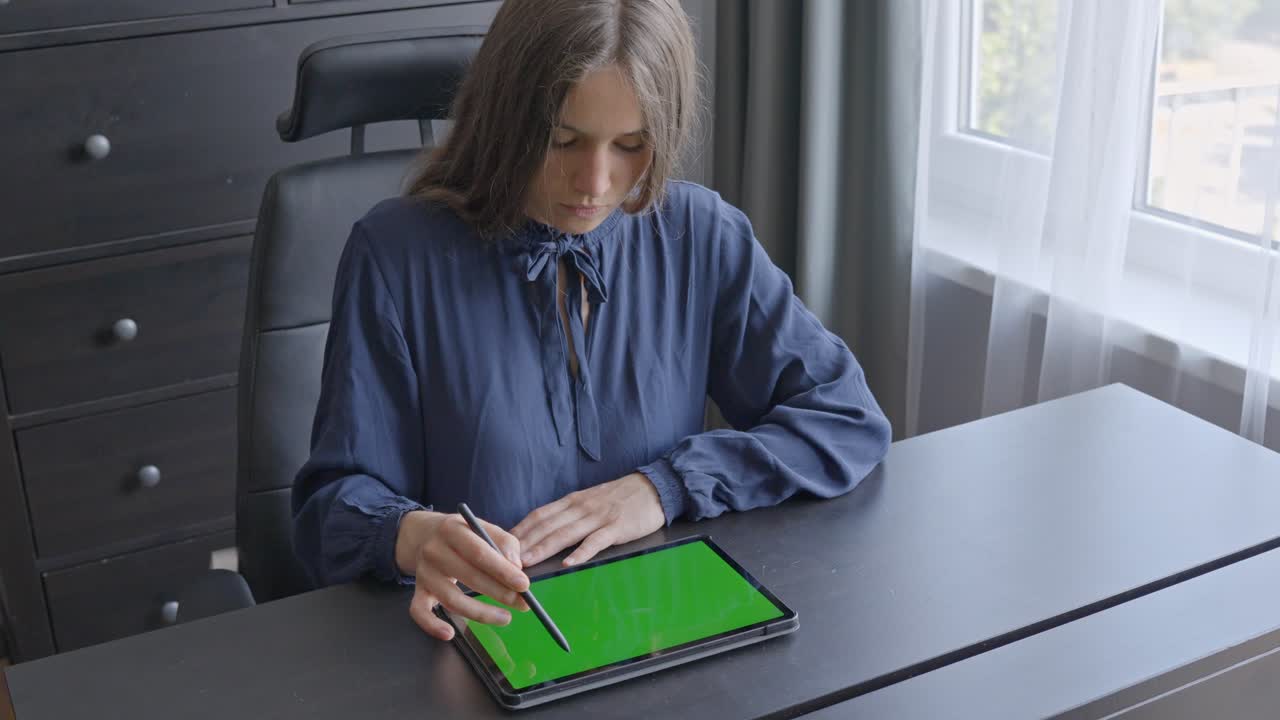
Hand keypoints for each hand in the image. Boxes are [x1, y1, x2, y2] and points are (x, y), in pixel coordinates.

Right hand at [395, 510, 530, 641]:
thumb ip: (503, 542)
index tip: (524, 585)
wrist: (425, 534)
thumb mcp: (482, 527)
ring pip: (451, 599)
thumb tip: (517, 568)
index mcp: (452, 530)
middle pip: (469, 577)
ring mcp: (424, 572)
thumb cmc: (463, 534)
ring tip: (505, 618)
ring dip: (481, 613)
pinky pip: (419, 612)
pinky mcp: (418, 590)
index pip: (480, 553)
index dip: (503, 571)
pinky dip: (432, 625)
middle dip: (500, 593)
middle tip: (522, 603)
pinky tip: (449, 634)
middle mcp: (434, 550)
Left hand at [511, 472, 664, 567]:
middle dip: (523, 543)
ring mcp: (598, 517)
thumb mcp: (589, 501)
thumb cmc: (619, 498)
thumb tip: (543, 532)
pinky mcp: (617, 527)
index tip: (500, 545)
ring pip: (565, 534)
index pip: (538, 516)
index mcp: (571, 501)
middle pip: (546, 526)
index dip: (518, 531)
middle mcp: (580, 507)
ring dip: (543, 549)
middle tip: (503, 559)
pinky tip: (568, 563)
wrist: (653, 488)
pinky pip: (596, 541)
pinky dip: (581, 552)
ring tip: (526, 563)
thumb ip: (568, 515)